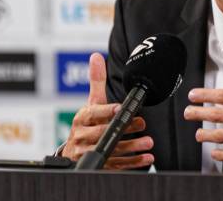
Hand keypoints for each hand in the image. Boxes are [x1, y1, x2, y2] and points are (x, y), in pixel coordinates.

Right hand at [62, 53, 154, 169]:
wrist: (74, 150)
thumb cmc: (88, 122)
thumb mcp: (91, 102)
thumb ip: (96, 81)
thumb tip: (96, 56)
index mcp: (82, 118)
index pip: (93, 114)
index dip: (106, 111)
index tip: (120, 109)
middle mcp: (83, 136)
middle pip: (104, 133)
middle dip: (124, 130)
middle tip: (142, 125)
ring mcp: (89, 152)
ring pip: (111, 151)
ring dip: (132, 148)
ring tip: (148, 143)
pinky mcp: (98, 165)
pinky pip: (116, 165)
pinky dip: (132, 162)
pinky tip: (146, 158)